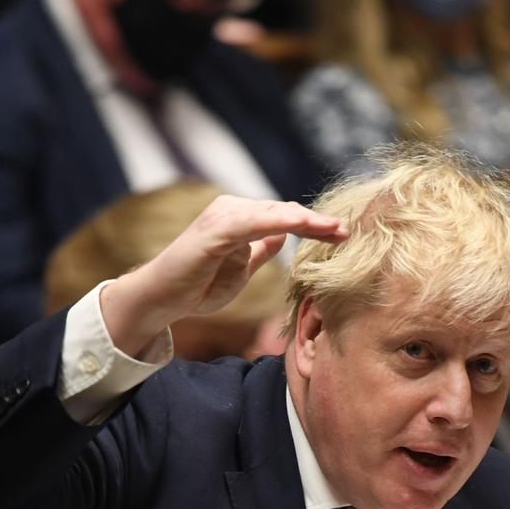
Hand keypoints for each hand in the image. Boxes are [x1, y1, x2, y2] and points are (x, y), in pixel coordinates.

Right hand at [100, 197, 346, 358]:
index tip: (339, 234)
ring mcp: (222, 217)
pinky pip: (255, 222)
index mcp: (238, 219)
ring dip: (306, 221)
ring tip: (334, 230)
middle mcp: (230, 210)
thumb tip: (283, 236)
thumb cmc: (198, 286)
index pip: (282, 217)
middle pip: (282, 210)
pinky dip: (282, 222)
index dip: (311, 226)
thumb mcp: (240, 269)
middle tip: (346, 231)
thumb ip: (260, 250)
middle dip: (315, 222)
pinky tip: (304, 226)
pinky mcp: (216, 229)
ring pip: (273, 212)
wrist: (163, 298)